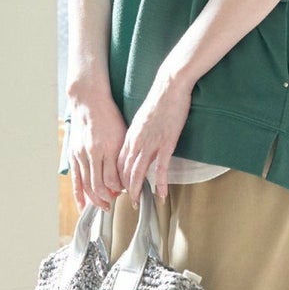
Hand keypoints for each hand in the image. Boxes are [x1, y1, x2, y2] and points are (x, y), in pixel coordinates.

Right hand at [68, 90, 127, 212]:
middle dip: (108, 197)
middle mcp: (93, 152)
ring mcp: (81, 154)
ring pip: (87, 185)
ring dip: (96, 199)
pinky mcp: (73, 155)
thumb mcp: (122, 135)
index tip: (126, 191)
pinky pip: (76, 180)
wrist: (89, 103)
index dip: (119, 189)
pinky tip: (82, 206)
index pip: (113, 178)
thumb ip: (122, 157)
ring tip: (104, 206)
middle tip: (115, 202)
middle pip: (99, 185)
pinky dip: (79, 195)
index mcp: (108, 147)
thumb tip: (124, 178)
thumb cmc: (109, 117)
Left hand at [118, 68, 193, 206]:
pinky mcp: (166, 143)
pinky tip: (161, 193)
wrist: (169, 86)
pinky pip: (161, 168)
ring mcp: (151, 143)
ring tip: (138, 203)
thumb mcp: (143, 119)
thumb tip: (138, 144)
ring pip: (138, 172)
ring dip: (137, 190)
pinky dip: (160, 183)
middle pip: (125, 171)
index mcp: (130, 136)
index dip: (119, 178)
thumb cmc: (159, 101)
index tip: (122, 189)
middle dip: (126, 189)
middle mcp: (137, 142)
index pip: (119, 163)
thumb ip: (139, 134)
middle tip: (129, 201)